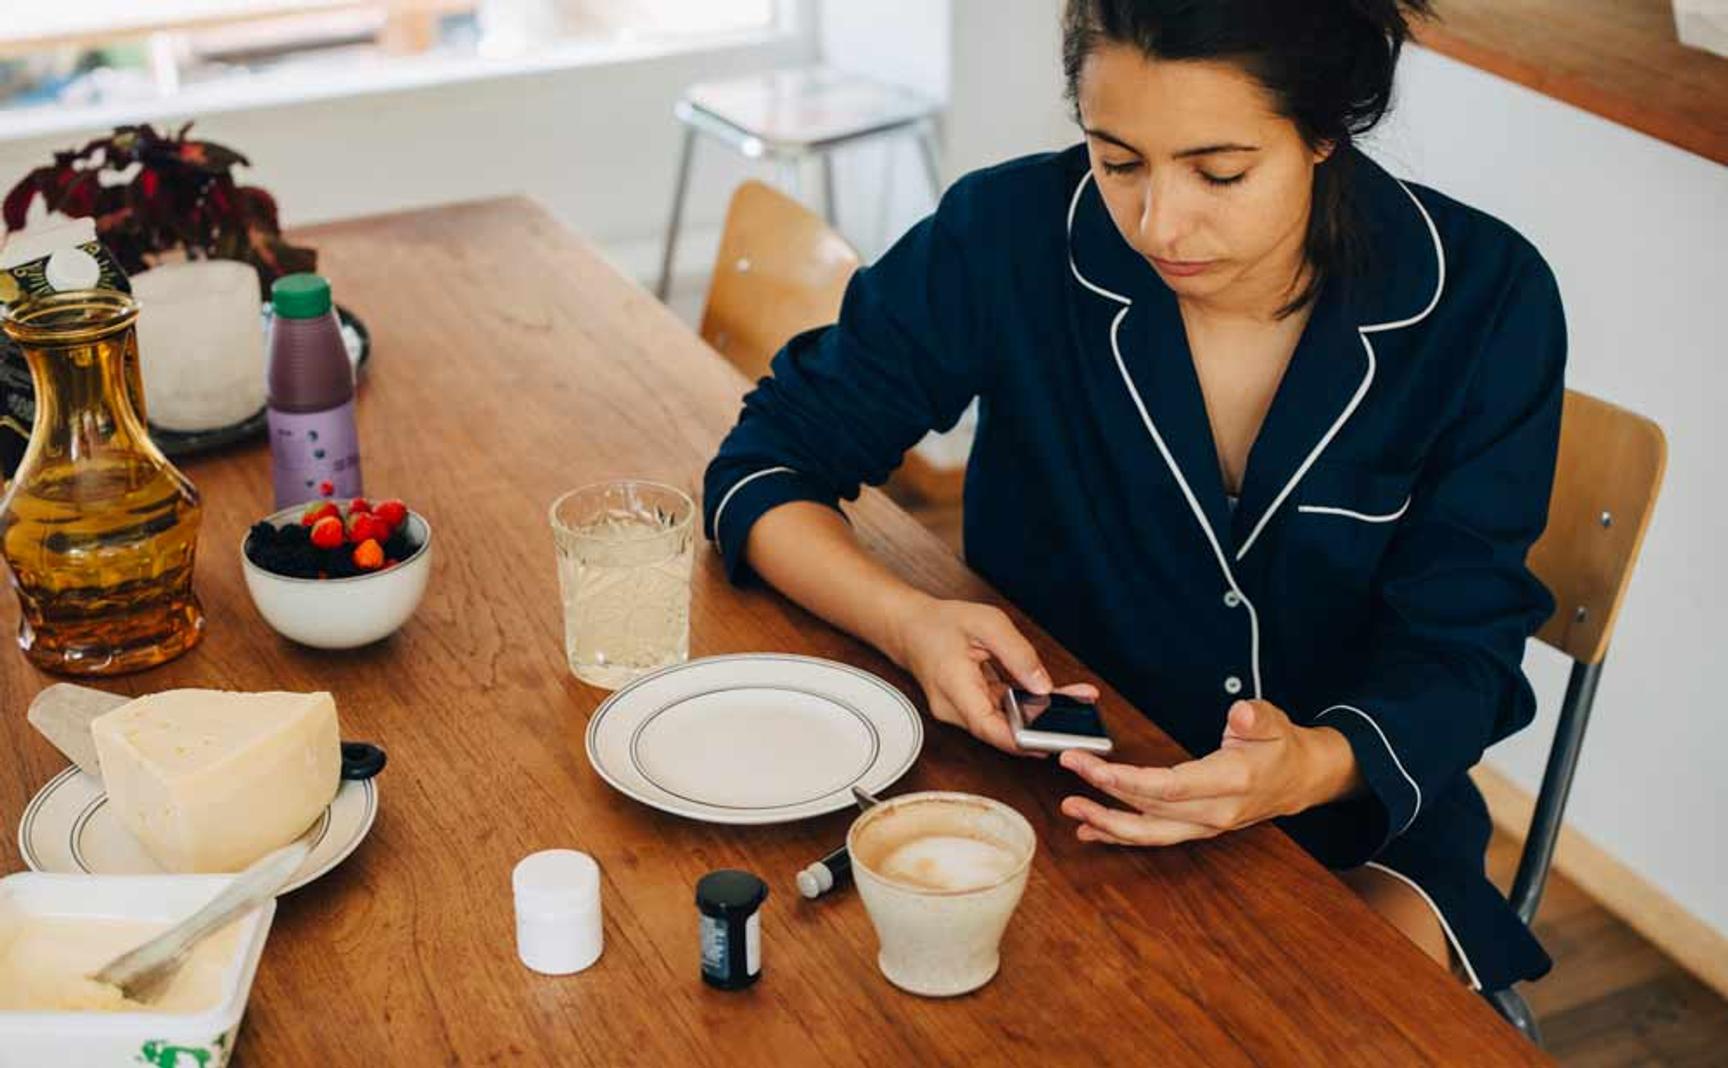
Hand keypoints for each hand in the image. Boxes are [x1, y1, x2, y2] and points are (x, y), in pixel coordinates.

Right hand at [884, 596, 1097, 755]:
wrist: (909, 628)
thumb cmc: (941, 623)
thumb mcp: (986, 623)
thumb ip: (1018, 654)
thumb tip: (1043, 686)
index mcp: (952, 686)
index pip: (988, 726)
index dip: (1021, 739)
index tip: (1052, 741)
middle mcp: (954, 709)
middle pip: (1002, 730)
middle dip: (1042, 728)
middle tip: (1081, 725)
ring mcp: (961, 713)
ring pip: (1005, 724)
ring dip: (1038, 717)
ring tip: (1077, 702)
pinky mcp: (970, 709)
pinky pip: (1001, 714)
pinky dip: (1026, 708)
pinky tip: (1055, 697)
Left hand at [1058, 699, 1361, 844]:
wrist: (1301, 779)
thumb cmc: (1281, 745)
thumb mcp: (1274, 720)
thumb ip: (1256, 716)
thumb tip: (1240, 714)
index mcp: (1230, 781)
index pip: (1169, 787)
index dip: (1128, 781)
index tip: (1094, 767)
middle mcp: (1215, 812)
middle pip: (1150, 810)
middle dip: (1105, 794)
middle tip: (1070, 771)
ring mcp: (1206, 825)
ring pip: (1149, 833)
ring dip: (1107, 824)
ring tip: (1072, 809)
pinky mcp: (1197, 828)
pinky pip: (1154, 836)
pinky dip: (1121, 835)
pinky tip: (1091, 829)